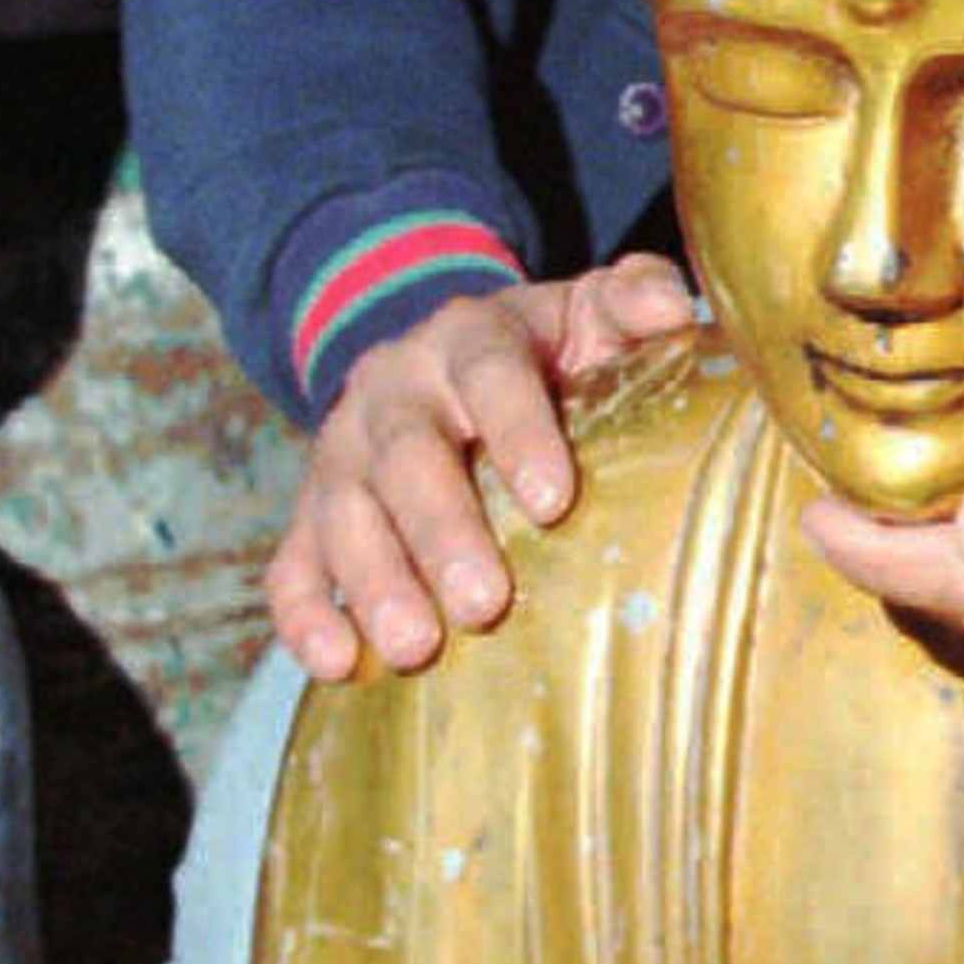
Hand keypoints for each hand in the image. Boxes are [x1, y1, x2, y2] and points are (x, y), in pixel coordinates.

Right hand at [264, 254, 696, 678]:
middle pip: (407, 456)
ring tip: (416, 647)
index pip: (489, 374)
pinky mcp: (311, 513)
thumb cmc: (545, 356)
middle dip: (442, 532)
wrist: (443, 359)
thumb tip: (671, 307)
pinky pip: (291, 563)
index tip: (554, 502)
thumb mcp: (589, 314)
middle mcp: (394, 390)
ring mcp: (343, 453)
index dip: (518, 434)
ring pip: (344, 514)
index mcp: (469, 338)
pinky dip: (305, 615)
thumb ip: (635, 300)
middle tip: (484, 603)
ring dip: (376, 583)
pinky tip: (338, 663)